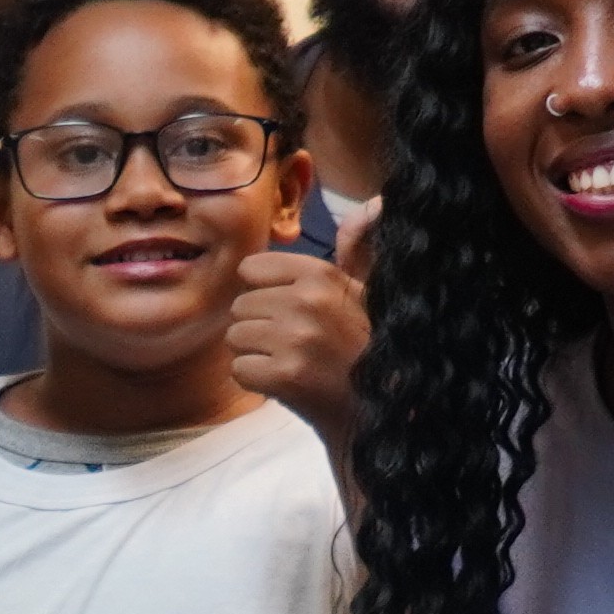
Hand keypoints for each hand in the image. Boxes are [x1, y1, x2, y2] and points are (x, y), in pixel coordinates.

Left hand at [228, 235, 369, 452]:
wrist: (377, 411)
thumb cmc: (365, 348)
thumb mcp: (365, 292)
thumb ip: (355, 250)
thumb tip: (373, 202)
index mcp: (323, 277)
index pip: (252, 268)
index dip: (263, 292)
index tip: (288, 311)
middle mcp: (308, 303)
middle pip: (240, 305)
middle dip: (259, 326)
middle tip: (294, 345)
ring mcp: (295, 340)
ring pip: (235, 337)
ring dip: (256, 354)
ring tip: (292, 362)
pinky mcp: (284, 376)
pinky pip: (239, 369)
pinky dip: (257, 380)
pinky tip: (287, 382)